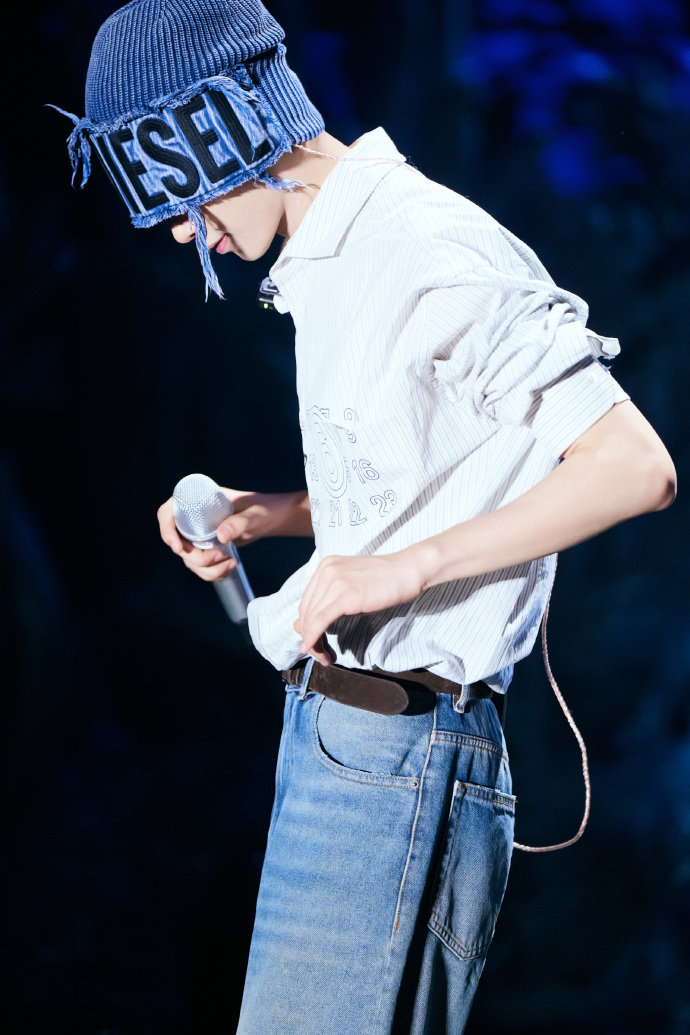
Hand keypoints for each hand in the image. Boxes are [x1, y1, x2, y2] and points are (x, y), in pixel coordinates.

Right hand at [157, 488, 310, 582]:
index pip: (169, 511)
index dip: (167, 529)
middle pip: (178, 542)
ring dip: (206, 569)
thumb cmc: (267, 510)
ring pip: (188, 558)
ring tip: (230, 565)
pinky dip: (212, 573)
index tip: (178, 548)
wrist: (276, 518)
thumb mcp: (255, 515)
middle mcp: (196, 516)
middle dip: (196, 558)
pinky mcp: (209, 546)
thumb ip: (241, 522)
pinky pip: (200, 565)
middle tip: (221, 558)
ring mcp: (201, 532)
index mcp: (200, 500)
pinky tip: (228, 568)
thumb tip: (221, 535)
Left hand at [294, 551, 424, 663]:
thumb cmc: (385, 580)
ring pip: (312, 619)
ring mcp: (335, 582)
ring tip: (325, 657)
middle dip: (309, 636)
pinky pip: (321, 621)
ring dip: (314, 642)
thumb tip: (301, 624)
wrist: (408, 571)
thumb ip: (330, 599)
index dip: (307, 626)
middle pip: (306, 612)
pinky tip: (313, 648)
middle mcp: (326, 572)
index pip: (306, 602)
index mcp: (325, 567)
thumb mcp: (352, 585)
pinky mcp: (345, 595)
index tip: (314, 641)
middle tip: (320, 654)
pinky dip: (313, 637)